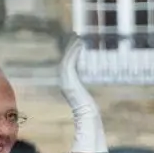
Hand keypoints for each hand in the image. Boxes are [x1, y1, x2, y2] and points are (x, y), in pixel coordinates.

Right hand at [58, 35, 107, 152]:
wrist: (88, 118)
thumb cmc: (89, 112)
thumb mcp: (86, 100)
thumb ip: (84, 96)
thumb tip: (87, 98)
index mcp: (68, 85)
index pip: (67, 66)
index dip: (70, 54)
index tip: (76, 44)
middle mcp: (64, 81)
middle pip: (65, 60)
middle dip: (69, 47)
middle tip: (75, 35)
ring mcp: (65, 80)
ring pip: (67, 59)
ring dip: (72, 47)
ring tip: (78, 36)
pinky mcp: (68, 79)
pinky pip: (70, 61)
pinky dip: (74, 52)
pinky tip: (80, 44)